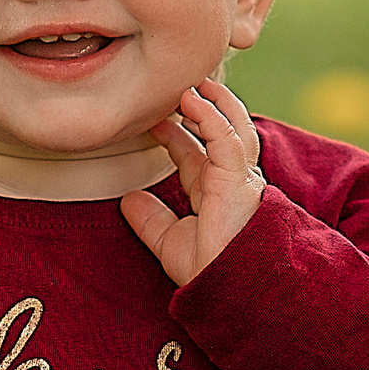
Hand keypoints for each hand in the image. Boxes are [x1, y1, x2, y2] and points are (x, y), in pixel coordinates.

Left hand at [119, 78, 266, 286]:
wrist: (231, 288)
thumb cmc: (210, 271)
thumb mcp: (170, 241)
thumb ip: (151, 220)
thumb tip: (128, 200)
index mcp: (216, 193)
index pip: (197, 153)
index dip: (176, 134)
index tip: (154, 120)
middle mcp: (230, 180)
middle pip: (219, 131)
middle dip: (202, 107)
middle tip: (179, 87)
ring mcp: (238, 177)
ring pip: (232, 126)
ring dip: (213, 101)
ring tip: (192, 81)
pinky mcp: (240, 177)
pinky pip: (227, 136)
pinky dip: (211, 115)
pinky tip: (192, 99)